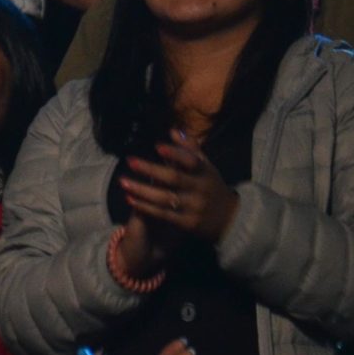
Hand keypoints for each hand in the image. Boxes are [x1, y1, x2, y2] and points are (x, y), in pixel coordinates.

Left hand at [120, 129, 241, 243]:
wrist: (230, 220)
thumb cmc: (210, 186)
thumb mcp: (206, 167)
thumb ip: (189, 149)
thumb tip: (173, 131)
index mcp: (204, 172)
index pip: (191, 161)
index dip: (175, 154)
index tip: (157, 147)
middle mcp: (200, 189)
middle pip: (173, 178)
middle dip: (150, 169)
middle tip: (129, 161)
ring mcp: (194, 207)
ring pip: (165, 198)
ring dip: (142, 190)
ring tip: (123, 182)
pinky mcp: (187, 223)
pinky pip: (163, 214)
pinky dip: (145, 207)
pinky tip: (130, 199)